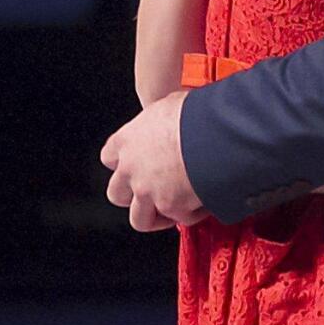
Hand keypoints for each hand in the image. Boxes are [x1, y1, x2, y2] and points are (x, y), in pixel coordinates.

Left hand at [100, 91, 207, 230]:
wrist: (214, 134)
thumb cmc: (195, 115)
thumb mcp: (170, 105)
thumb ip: (161, 120)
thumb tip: (174, 116)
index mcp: (127, 141)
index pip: (109, 157)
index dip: (123, 162)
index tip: (135, 163)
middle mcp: (132, 169)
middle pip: (117, 193)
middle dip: (134, 195)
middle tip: (152, 190)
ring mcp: (148, 191)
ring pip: (140, 218)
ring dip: (156, 215)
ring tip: (174, 208)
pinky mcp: (171, 207)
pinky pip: (179, 219)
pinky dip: (191, 214)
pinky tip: (202, 202)